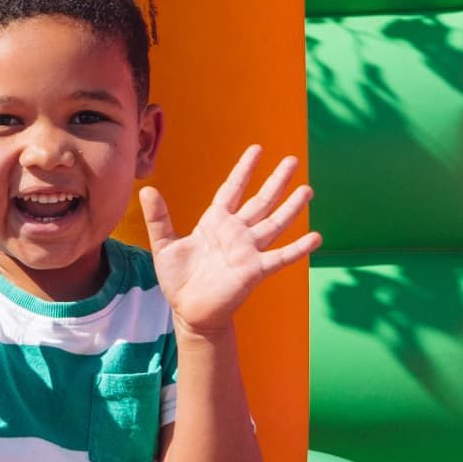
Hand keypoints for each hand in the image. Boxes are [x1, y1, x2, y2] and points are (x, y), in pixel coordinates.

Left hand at [140, 145, 319, 336]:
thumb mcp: (164, 245)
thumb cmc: (178, 279)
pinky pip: (281, 257)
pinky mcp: (255, 270)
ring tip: (308, 189)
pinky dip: (298, 248)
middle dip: (276, 181)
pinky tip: (316, 237)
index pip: (232, 189)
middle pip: (261, 201)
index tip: (257, 150)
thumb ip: (158, 218)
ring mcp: (248, 250)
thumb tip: (146, 189)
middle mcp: (236, 232)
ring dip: (291, 207)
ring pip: (275, 223)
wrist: (188, 311)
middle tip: (292, 159)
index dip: (244, 170)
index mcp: (215, 222)